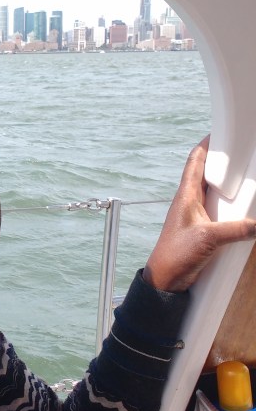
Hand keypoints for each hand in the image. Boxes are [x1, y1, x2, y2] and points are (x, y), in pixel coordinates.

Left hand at [143, 136, 255, 292]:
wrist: (165, 279)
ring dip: (228, 185)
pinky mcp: (203, 228)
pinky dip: (231, 206)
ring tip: (245, 178)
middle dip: (224, 161)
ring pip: (215, 191)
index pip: (196, 160)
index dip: (208, 144)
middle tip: (240, 153)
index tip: (221, 131)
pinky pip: (219, 210)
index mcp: (186, 194)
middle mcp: (190, 201)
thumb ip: (236, 230)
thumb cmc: (175, 255)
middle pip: (208, 172)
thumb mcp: (209, 239)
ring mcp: (196, 214)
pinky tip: (242, 210)